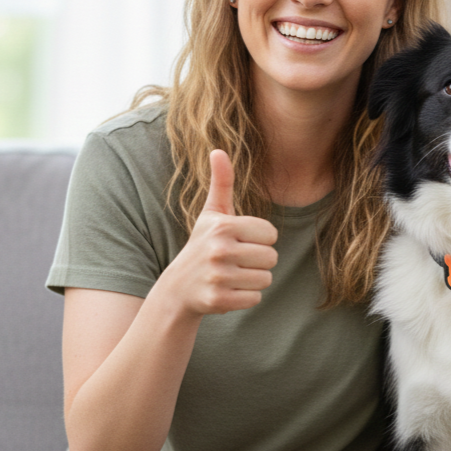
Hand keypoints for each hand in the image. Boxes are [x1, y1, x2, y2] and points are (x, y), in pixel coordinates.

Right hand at [159, 150, 277, 315]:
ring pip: (265, 279)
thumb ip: (221, 183)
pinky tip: (226, 290)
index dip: (260, 240)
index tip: (239, 242)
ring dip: (252, 280)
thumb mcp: (212, 214)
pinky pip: (255, 299)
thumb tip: (218, 150)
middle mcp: (219, 250)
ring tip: (231, 275)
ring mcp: (218, 277)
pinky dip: (245, 298)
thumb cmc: (203, 245)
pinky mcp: (218, 300)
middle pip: (271, 258)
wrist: (178, 288)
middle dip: (258, 262)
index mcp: (224, 226)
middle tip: (235, 261)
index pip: (271, 234)